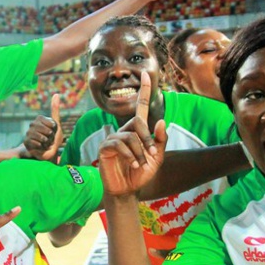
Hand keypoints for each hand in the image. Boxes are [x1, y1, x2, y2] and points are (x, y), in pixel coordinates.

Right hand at [23, 94, 63, 160]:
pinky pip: (34, 142)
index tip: (53, 132)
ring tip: (45, 144)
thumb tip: (56, 94)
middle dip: (50, 136)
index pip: (48, 122)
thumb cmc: (54, 139)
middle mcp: (32, 125)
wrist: (50, 153)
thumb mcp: (56, 125)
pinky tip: (40, 147)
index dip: (53, 128)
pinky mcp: (26, 142)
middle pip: (43, 129)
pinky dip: (40, 146)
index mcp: (39, 119)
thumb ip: (55, 110)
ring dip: (45, 141)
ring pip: (39, 136)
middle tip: (49, 139)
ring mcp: (28, 133)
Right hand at [99, 72, 166, 195]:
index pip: (140, 106)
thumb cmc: (141, 174)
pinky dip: (130, 155)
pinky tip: (133, 164)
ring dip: (140, 152)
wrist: (127, 190)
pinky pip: (119, 144)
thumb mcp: (157, 158)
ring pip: (130, 136)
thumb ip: (160, 140)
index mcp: (137, 131)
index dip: (144, 90)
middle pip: (138, 121)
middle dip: (148, 138)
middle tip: (152, 153)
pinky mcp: (105, 147)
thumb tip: (160, 121)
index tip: (147, 74)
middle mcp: (124, 131)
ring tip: (141, 165)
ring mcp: (113, 138)